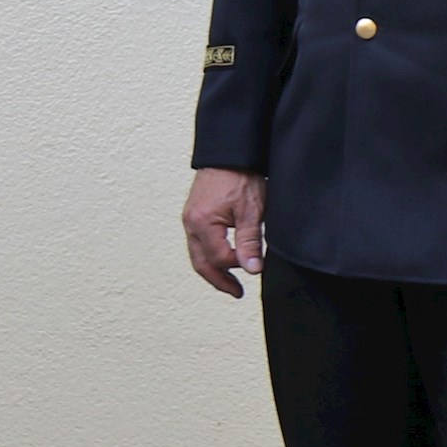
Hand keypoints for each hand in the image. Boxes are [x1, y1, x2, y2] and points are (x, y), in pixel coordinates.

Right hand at [182, 169, 265, 295]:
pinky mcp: (194, 214)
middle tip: (236, 292)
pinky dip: (210, 255)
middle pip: (201, 263)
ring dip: (214, 270)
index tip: (256, 265)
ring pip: (197, 254)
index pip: (219, 258)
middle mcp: (190, 223)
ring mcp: (189, 219)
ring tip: (230, 280)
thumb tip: (252, 269)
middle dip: (219, 281)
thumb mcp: (251, 211)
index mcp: (202, 223)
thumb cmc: (240, 176)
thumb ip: (250, 242)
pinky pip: (197, 243)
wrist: (229, 153)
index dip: (238, 265)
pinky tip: (223, 257)